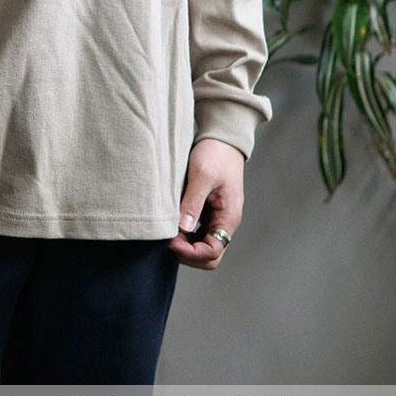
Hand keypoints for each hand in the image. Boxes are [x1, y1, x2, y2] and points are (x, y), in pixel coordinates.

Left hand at [166, 138, 243, 269]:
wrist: (222, 139)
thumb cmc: (215, 154)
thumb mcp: (202, 175)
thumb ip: (193, 202)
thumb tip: (182, 228)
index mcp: (229, 217)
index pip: (212, 251)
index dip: (190, 252)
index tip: (171, 241)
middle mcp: (225, 222)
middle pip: (209, 256)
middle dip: (187, 254)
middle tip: (166, 240)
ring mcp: (217, 218)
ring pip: (202, 246)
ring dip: (185, 245)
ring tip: (167, 232)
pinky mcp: (208, 212)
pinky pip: (198, 233)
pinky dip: (185, 235)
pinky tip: (171, 224)